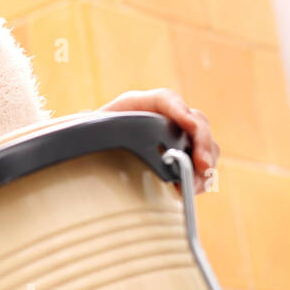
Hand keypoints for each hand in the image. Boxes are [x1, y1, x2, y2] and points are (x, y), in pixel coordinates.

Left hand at [97, 88, 219, 191]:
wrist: (92, 148)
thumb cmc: (90, 136)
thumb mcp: (88, 129)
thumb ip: (92, 130)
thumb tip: (84, 138)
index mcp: (139, 105)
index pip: (165, 99)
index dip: (179, 110)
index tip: (188, 123)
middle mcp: (164, 118)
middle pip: (195, 123)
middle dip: (202, 143)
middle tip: (202, 164)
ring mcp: (177, 137)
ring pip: (205, 145)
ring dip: (205, 164)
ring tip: (193, 186)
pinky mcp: (183, 156)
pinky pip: (202, 165)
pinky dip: (201, 178)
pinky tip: (190, 190)